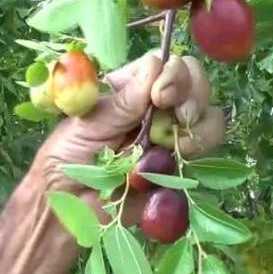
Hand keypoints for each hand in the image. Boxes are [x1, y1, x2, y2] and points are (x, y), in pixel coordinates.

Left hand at [29, 52, 225, 192]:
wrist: (69, 209)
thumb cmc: (65, 161)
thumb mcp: (87, 125)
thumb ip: (123, 101)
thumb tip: (155, 65)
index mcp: (127, 89)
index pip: (162, 64)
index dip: (171, 73)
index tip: (161, 96)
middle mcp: (153, 107)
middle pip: (193, 81)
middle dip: (192, 93)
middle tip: (179, 115)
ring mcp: (169, 134)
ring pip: (207, 112)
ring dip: (199, 122)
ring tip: (176, 141)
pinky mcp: (180, 163)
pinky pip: (206, 144)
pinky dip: (201, 144)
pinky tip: (182, 156)